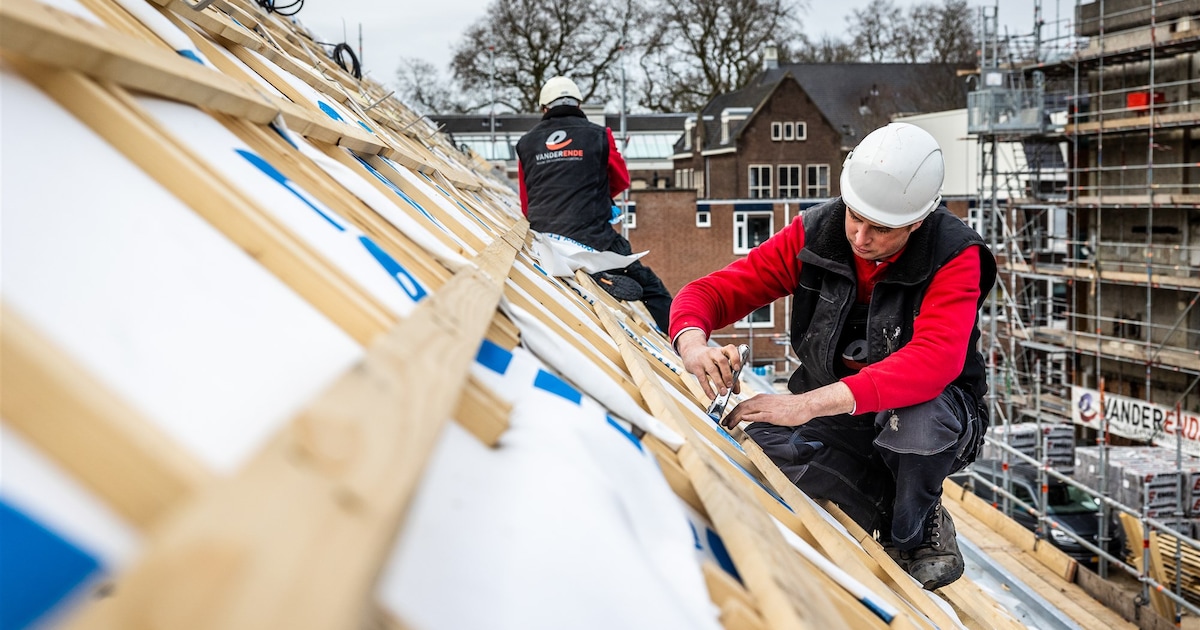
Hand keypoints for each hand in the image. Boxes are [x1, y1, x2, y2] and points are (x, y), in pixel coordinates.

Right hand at [676, 330, 742, 399]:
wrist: (691, 352)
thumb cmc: (709, 359)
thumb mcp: (720, 363)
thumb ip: (731, 375)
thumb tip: (736, 390)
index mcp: (722, 350)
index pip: (731, 349)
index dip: (735, 358)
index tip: (738, 368)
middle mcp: (713, 353)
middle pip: (722, 361)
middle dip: (727, 374)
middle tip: (730, 385)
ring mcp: (704, 359)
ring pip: (712, 370)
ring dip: (719, 383)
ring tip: (723, 392)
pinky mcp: (696, 367)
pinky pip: (702, 379)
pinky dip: (708, 389)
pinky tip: (712, 396)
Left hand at [721, 382, 855, 429]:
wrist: (805, 404)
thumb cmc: (791, 406)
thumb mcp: (772, 406)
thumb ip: (760, 410)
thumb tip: (750, 416)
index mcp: (761, 398)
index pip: (742, 404)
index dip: (732, 412)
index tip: (726, 419)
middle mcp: (761, 400)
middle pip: (740, 407)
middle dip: (730, 416)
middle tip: (723, 423)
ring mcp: (766, 407)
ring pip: (746, 410)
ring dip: (735, 417)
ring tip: (728, 424)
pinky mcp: (772, 414)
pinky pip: (758, 415)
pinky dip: (748, 417)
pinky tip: (742, 420)